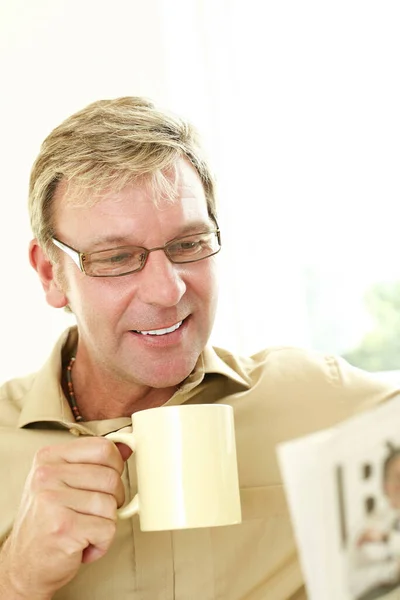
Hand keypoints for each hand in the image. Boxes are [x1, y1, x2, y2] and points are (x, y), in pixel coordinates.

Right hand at [1, 437, 125, 598]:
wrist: (25, 564)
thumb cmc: (48, 521)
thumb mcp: (64, 481)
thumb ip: (95, 462)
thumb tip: (127, 447)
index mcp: (49, 458)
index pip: (102, 447)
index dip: (116, 465)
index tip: (107, 479)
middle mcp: (47, 476)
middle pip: (111, 477)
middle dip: (113, 498)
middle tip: (93, 512)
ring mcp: (53, 501)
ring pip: (111, 504)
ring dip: (105, 523)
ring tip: (84, 528)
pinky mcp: (64, 528)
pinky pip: (108, 528)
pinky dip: (102, 542)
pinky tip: (82, 543)